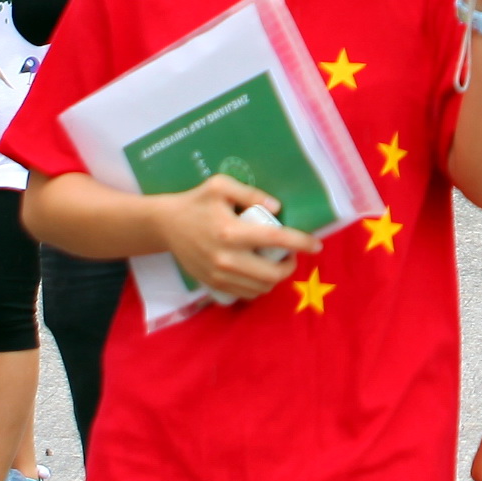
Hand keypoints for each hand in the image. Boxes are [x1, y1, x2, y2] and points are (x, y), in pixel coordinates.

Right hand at [156, 172, 318, 301]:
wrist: (165, 225)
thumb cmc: (196, 202)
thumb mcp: (221, 186)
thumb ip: (251, 193)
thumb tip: (278, 208)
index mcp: (231, 231)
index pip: (276, 239)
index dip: (301, 243)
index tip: (316, 244)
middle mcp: (226, 258)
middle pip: (272, 274)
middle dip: (290, 266)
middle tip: (291, 254)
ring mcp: (219, 275)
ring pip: (261, 288)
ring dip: (275, 277)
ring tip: (275, 261)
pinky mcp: (213, 285)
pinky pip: (246, 294)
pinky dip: (259, 286)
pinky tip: (259, 271)